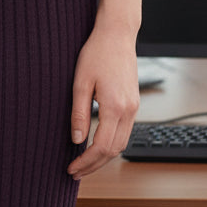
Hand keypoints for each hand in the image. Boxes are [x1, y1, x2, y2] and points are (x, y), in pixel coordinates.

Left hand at [66, 25, 139, 179]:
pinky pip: (125, 132)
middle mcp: (129, 111)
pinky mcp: (134, 103)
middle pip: (114, 151)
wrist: (117, 35)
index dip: (86, 161)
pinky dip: (111, 144)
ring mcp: (134, 108)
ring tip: (84, 162)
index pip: (101, 147)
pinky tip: (97, 144)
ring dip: (103, 157)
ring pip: (122, 144)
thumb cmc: (96, 53)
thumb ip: (79, 113)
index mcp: (115, 107)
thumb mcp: (80, 82)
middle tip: (75, 171)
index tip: (71, 168)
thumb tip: (76, 140)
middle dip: (94, 165)